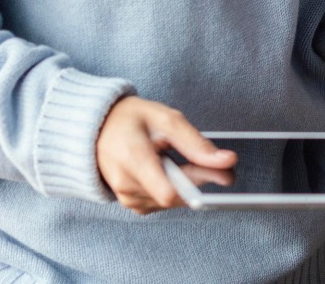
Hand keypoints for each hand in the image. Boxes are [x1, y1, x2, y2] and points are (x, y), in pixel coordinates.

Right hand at [96, 96, 235, 213]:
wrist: (97, 130)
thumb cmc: (132, 120)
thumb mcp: (166, 119)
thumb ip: (195, 143)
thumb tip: (227, 161)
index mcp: (132, 159)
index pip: (169, 192)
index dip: (199, 185)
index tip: (225, 176)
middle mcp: (126, 185)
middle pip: (176, 196)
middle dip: (199, 179)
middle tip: (215, 162)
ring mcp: (127, 198)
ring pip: (174, 201)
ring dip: (186, 183)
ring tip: (178, 159)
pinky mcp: (133, 204)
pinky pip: (165, 203)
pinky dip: (175, 188)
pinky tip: (170, 170)